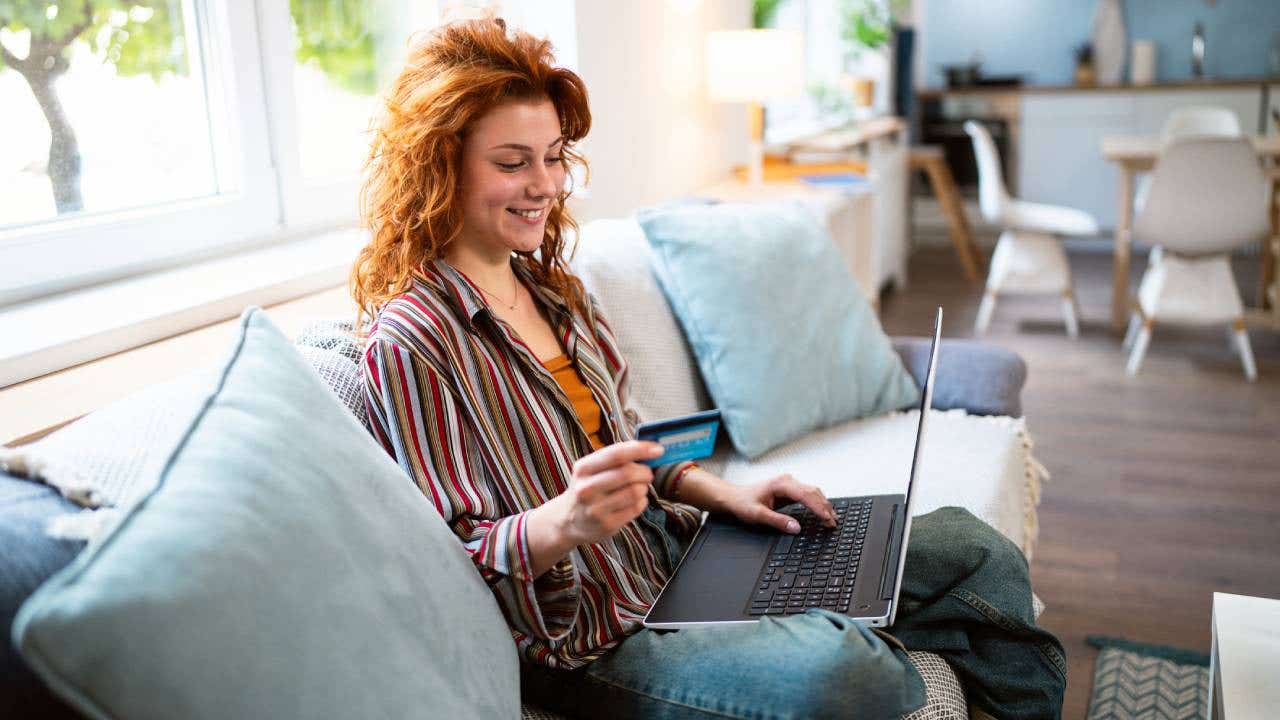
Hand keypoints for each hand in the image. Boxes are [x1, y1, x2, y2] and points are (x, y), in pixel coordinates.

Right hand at [546, 440, 662, 546]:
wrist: (568, 521)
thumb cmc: (588, 488)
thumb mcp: (591, 469)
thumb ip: (616, 458)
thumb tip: (650, 449)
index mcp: (583, 468)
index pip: (617, 454)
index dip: (641, 450)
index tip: (658, 449)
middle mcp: (586, 488)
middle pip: (628, 473)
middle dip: (645, 472)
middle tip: (647, 473)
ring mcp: (596, 509)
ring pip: (635, 491)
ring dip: (644, 487)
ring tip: (639, 488)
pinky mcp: (607, 525)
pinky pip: (636, 508)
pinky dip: (642, 501)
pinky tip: (635, 501)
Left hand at [720, 474, 835, 533]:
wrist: (733, 497)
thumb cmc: (743, 503)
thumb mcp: (758, 515)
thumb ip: (778, 521)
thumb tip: (796, 528)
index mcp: (781, 484)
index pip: (805, 495)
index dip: (818, 508)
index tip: (827, 519)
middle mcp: (787, 480)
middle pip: (813, 492)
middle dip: (825, 507)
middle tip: (833, 523)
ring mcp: (789, 483)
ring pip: (812, 492)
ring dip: (823, 505)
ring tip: (832, 519)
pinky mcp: (789, 489)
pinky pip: (807, 495)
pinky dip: (817, 503)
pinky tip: (823, 512)